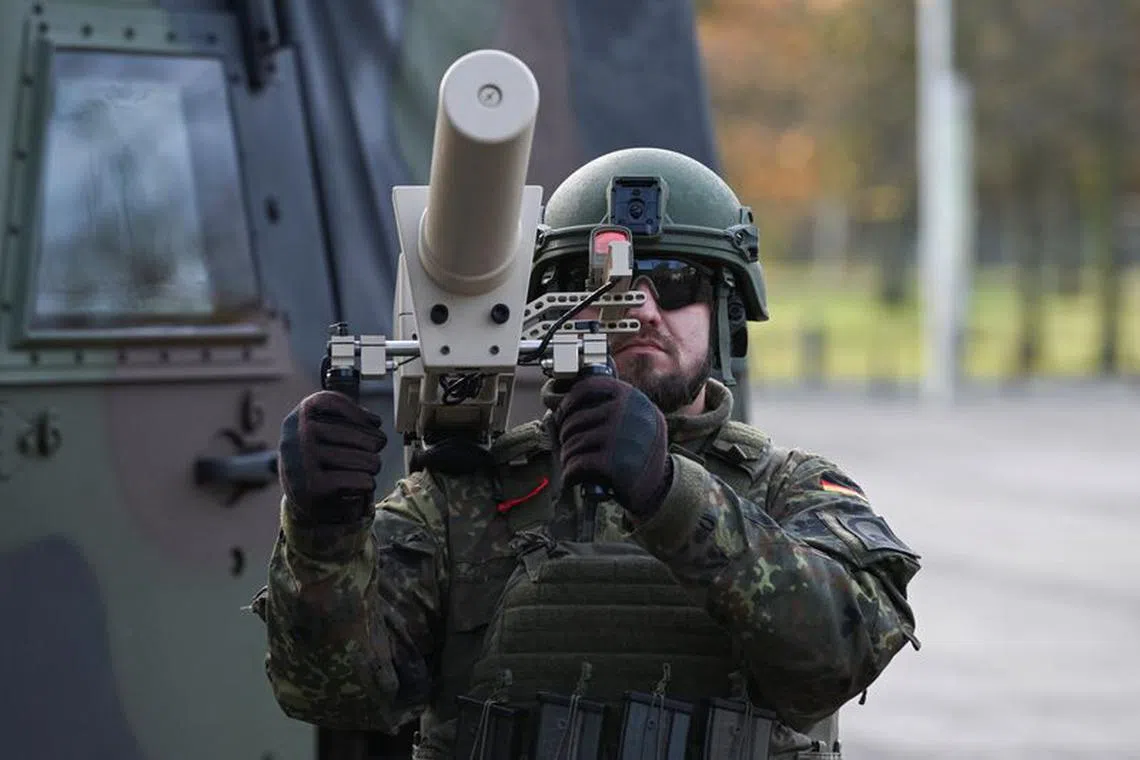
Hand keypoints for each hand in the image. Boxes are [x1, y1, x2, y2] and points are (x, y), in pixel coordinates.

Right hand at [278, 391, 386, 524]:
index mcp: (297, 419)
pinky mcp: (314, 487)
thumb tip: (374, 421)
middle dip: (374, 444)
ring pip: (365, 458)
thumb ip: (342, 419)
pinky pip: (361, 479)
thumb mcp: (319, 434)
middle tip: (373, 451)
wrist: (301, 503)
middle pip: (357, 434)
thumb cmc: (318, 462)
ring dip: (373, 465)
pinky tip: (361, 484)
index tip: (375, 422)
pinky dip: (368, 484)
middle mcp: (296, 437)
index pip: (331, 401)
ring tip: (368, 468)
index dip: (359, 412)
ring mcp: (304, 462)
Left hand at [552, 375, 671, 518]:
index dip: (568, 402)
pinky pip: (578, 463)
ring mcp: (622, 438)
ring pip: (574, 442)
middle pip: (577, 419)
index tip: (563, 415)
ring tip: (569, 463)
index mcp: (634, 398)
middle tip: (567, 446)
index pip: (588, 387)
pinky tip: (570, 478)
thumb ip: (616, 405)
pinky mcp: (615, 464)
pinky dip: (569, 473)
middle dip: (565, 435)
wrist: (660, 487)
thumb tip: (571, 400)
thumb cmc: (641, 451)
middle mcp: (629, 414)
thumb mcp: (640, 418)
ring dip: (566, 455)